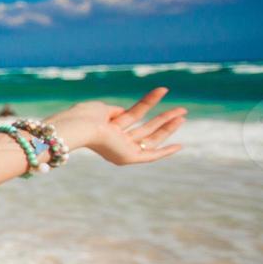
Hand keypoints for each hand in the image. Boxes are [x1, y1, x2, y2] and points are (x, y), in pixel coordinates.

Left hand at [43, 87, 186, 164]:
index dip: (146, 110)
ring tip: (184, 112)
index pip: (130, 119)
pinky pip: (150, 156)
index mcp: (107, 129)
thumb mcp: (100, 109)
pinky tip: (179, 145)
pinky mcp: (128, 158)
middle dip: (163, 119)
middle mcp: (115, 142)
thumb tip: (126, 112)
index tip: (158, 105)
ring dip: (167, 124)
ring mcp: (122, 149)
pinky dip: (165, 152)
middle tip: (182, 111)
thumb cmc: (84, 116)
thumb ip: (115, 111)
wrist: (78, 127)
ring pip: (150, 135)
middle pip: (145, 129)